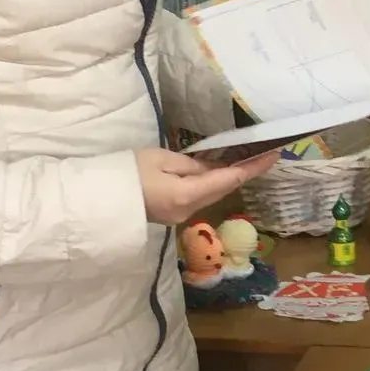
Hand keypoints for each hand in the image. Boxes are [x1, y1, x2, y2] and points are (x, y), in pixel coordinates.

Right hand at [135, 148, 277, 225]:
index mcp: (187, 195)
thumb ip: (191, 165)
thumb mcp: (160, 159)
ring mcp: (180, 216)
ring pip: (212, 194)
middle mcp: (189, 211)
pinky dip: (212, 184)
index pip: (229, 180)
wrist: (95, 201)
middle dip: (245, 172)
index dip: (253, 168)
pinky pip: (199, 198)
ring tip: (244, 158)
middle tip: (263, 154)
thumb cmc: (124, 174)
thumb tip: (211, 167)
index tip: (273, 155)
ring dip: (228, 178)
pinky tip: (217, 172)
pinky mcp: (171, 215)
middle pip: (224, 189)